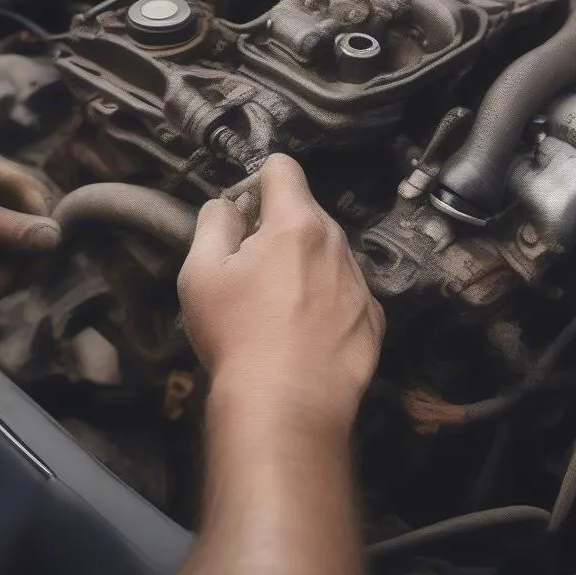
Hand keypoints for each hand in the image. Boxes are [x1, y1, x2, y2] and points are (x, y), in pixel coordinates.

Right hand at [178, 154, 384, 427]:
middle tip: (251, 272)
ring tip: (278, 310)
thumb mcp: (201, 272)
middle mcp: (338, 244)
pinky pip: (347, 293)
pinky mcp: (374, 320)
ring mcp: (361, 283)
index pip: (283, 168)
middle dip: (278, 229)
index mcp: (297, 224)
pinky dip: (327, 301)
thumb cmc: (237, 334)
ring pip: (329, 254)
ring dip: (305, 265)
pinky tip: (305, 335)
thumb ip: (214, 223)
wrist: (286, 406)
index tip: (242, 217)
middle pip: (306, 214)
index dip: (256, 182)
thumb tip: (228, 205)